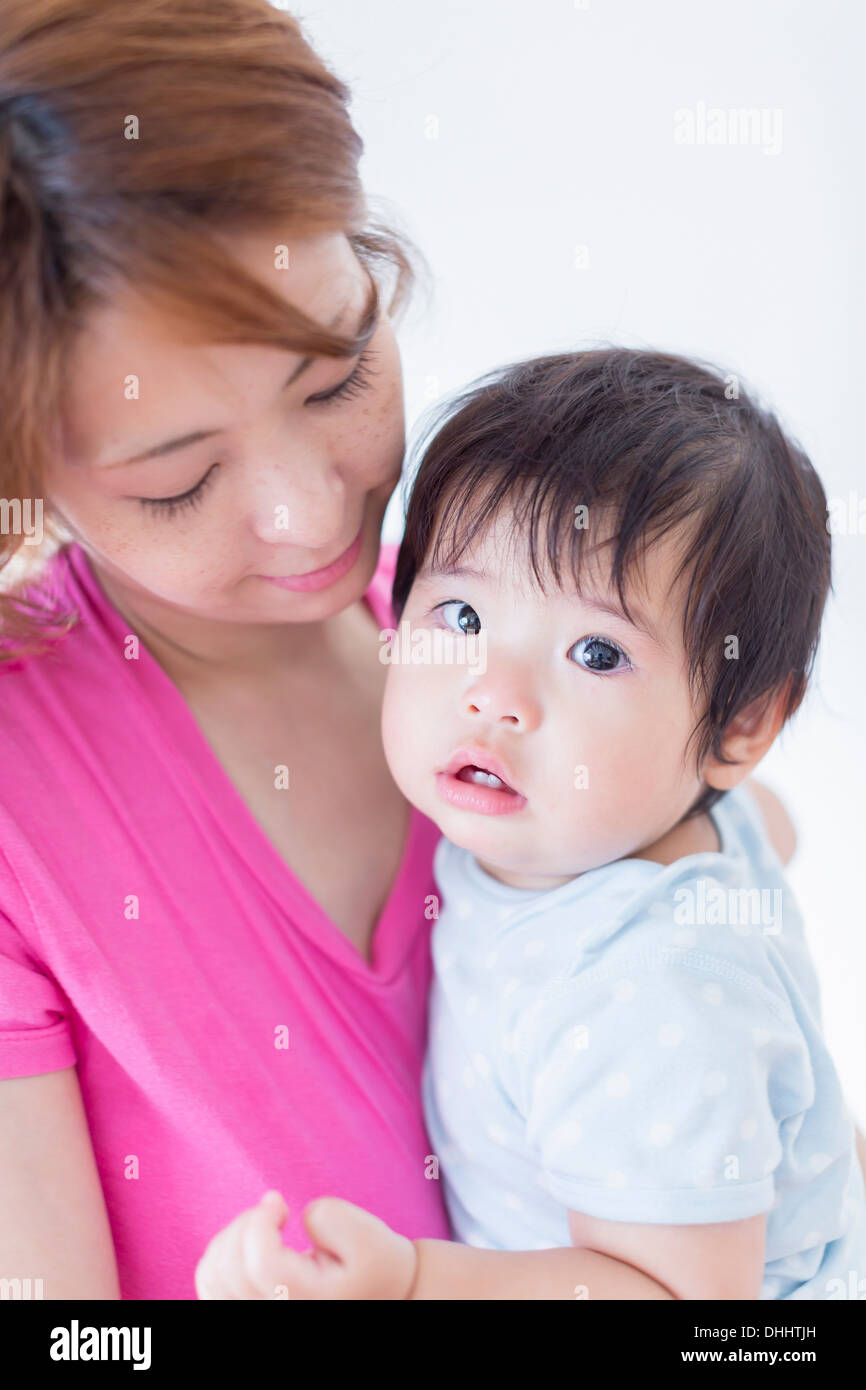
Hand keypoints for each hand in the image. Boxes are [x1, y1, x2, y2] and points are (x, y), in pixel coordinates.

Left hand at [194, 1190, 417, 1299]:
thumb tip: (292, 1218)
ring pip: (213, 1278)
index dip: (259, 1220)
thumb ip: (329, 1217)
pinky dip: (221, 1255)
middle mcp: (281, 1315)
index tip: (280, 1203)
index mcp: (308, 1303)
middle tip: (274, 1211)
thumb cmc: (376, 1264)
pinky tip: (249, 1244)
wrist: (386, 1296)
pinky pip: (211, 1287)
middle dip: (245, 1224)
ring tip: (262, 1227)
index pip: (259, 1264)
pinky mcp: (250, 1312)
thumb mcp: (369, 1235)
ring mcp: (263, 1318)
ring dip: (231, 1238)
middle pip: (229, 1270)